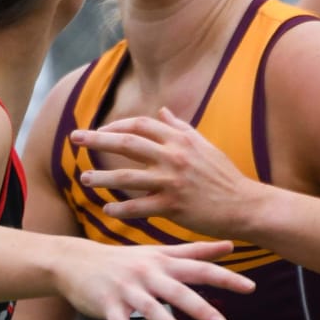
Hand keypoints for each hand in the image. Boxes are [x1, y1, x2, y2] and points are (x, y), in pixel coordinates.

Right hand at [54, 238, 252, 319]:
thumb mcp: (157, 251)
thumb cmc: (123, 259)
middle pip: (177, 291)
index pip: (199, 268)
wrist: (74, 260)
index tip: (250, 287)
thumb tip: (231, 246)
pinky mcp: (107, 305)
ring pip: (151, 309)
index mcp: (162, 262)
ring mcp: (126, 290)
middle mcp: (147, 274)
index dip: (224, 277)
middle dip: (200, 307)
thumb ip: (194, 251)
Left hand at [71, 108, 251, 234]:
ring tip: (84, 179)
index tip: (99, 131)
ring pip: (127, 176)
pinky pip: (140, 207)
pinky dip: (121, 208)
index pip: (140, 124)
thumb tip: (163, 111)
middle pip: (126, 143)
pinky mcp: (174, 206)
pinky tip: (107, 209)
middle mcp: (173, 156)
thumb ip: (181, 128)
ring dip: (101, 177)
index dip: (116, 125)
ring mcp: (172, 181)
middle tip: (74, 138)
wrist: (245, 205)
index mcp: (179, 139)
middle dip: (97, 139)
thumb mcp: (204, 145)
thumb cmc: (223, 175)